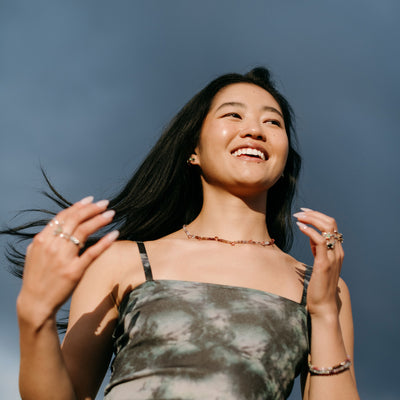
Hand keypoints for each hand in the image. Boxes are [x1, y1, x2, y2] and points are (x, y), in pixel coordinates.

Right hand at [17, 196, 118, 325]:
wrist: (35, 302)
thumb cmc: (37, 277)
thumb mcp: (35, 253)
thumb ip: (47, 237)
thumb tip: (59, 223)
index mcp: (43, 239)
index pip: (63, 216)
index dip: (78, 206)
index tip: (90, 200)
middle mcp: (53, 246)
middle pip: (75, 220)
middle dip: (92, 209)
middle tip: (105, 203)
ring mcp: (64, 258)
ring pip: (84, 232)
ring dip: (99, 220)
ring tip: (111, 214)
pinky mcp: (74, 271)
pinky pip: (92, 252)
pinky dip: (104, 241)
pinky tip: (114, 233)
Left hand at [293, 208, 343, 317]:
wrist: (323, 304)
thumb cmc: (319, 284)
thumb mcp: (319, 261)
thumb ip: (318, 249)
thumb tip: (311, 235)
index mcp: (337, 250)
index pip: (331, 225)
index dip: (318, 215)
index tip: (304, 212)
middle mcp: (338, 251)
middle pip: (330, 223)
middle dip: (314, 214)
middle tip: (299, 212)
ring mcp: (333, 257)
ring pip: (327, 229)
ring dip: (311, 219)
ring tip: (297, 217)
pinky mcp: (324, 263)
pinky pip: (320, 241)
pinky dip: (310, 231)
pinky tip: (300, 227)